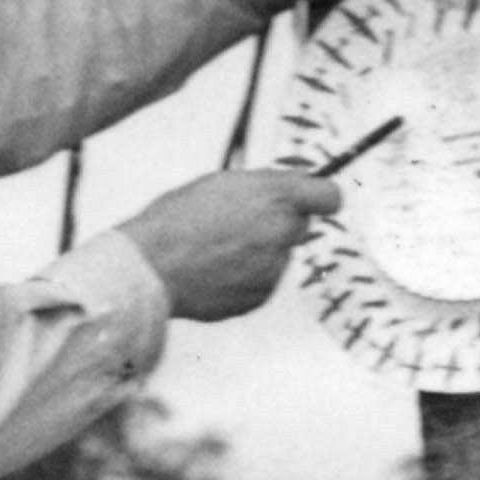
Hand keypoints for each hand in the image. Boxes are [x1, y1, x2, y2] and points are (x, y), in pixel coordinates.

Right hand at [122, 165, 342, 320]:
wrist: (150, 268)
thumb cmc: (177, 218)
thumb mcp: (221, 183)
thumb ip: (264, 186)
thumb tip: (293, 186)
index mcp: (276, 196)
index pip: (329, 196)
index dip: (319, 196)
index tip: (310, 199)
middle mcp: (283, 232)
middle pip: (299, 226)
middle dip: (279, 224)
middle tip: (240, 222)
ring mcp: (274, 268)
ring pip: (277, 256)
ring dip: (257, 252)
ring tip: (214, 250)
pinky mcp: (262, 296)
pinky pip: (261, 282)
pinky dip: (244, 277)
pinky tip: (213, 271)